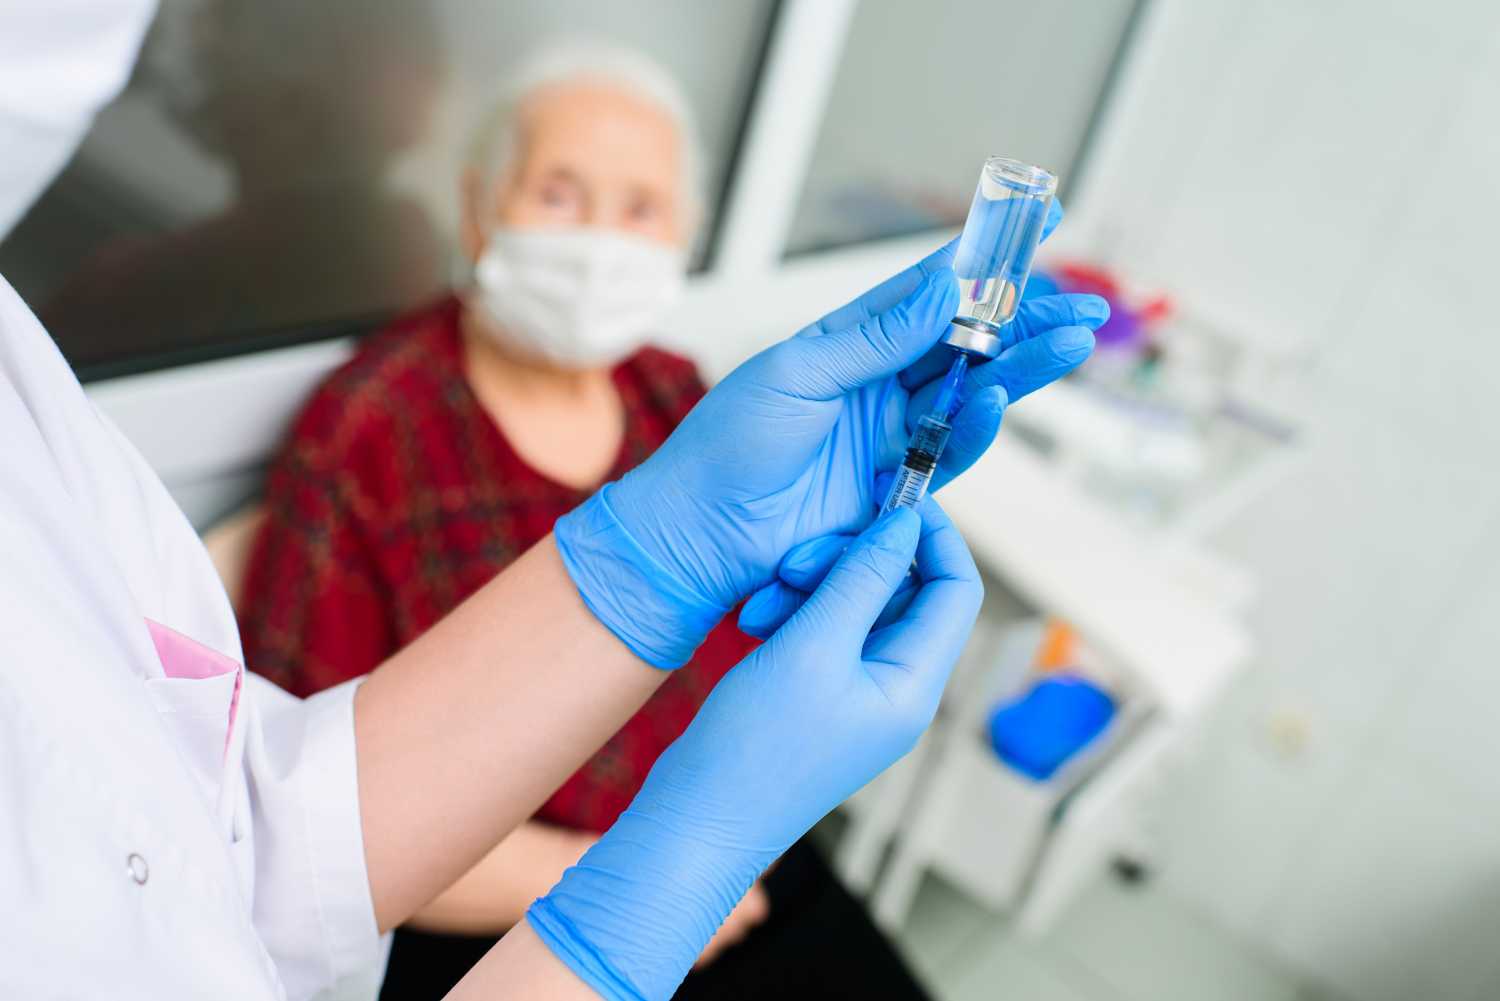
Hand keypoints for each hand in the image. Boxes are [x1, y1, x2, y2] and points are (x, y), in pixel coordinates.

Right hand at [529, 500, 982, 999]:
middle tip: (795, 560)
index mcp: (914, 683)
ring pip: (855, 604)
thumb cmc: (756, 746)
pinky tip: (753, 621)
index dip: (932, 535)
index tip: (888, 495)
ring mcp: (856, 691)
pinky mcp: (817, 692)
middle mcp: (895, 687)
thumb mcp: (811, 646)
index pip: (956, 589)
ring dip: (812, 585)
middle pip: (903, 591)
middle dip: (851, 562)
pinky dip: (792, 612)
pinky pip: (822, 628)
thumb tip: (906, 524)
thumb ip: (862, 578)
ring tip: (763, 601)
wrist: (696, 819)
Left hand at [555, 213, 1103, 666]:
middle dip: (1026, 320)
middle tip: (1083, 304)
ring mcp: (890, 433)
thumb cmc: (729, 444)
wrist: (703, 530)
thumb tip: (945, 291)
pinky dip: (979, 425)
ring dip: (1022, 367)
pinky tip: (1004, 397)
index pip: (929, 288)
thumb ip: (877, 339)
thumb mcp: (799, 374)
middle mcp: (878, 381)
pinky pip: (951, 450)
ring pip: (973, 392)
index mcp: (849, 340)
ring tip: (1072, 340)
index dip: (983, 256)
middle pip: (967, 341)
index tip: (1037, 218)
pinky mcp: (897, 484)